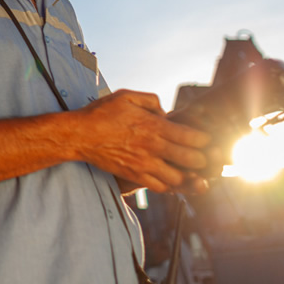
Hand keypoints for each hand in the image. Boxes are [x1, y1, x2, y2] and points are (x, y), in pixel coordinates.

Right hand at [72, 89, 212, 192]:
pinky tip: (168, 177)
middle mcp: (152, 146)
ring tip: (187, 170)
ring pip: (179, 177)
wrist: (79, 135)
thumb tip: (165, 112)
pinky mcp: (134, 175)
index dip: (204, 140)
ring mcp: (144, 163)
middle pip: (191, 159)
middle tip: (202, 156)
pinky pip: (160, 187)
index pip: (192, 137)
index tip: (205, 139)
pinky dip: (169, 184)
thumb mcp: (126, 96)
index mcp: (154, 126)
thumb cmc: (101, 113)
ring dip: (187, 174)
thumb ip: (151, 100)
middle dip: (202, 158)